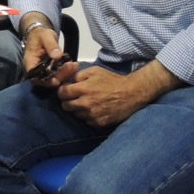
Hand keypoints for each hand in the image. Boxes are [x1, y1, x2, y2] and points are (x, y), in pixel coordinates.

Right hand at [22, 25, 69, 84]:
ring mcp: (43, 70)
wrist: (41, 33)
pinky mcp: (50, 70)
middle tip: (71, 67)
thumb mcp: (45, 36)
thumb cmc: (40, 34)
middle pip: (46, 79)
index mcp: (30, 62)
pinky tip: (74, 65)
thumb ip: (51, 45)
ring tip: (74, 65)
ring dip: (64, 74)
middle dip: (59, 76)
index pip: (34, 77)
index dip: (45, 81)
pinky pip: (57, 74)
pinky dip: (66, 72)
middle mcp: (35, 69)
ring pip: (53, 78)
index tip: (57, 80)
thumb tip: (57, 55)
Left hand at [57, 61, 177, 127]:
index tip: (66, 90)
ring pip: (75, 114)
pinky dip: (87, 116)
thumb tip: (69, 81)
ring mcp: (92, 115)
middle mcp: (85, 103)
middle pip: (65, 106)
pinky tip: (94, 110)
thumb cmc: (112, 80)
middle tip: (74, 98)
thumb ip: (78, 75)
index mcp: (83, 89)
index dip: (62, 91)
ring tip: (86, 103)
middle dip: (67, 101)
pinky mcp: (99, 123)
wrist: (132, 93)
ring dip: (77, 109)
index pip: (61, 93)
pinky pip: (86, 121)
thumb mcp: (94, 71)